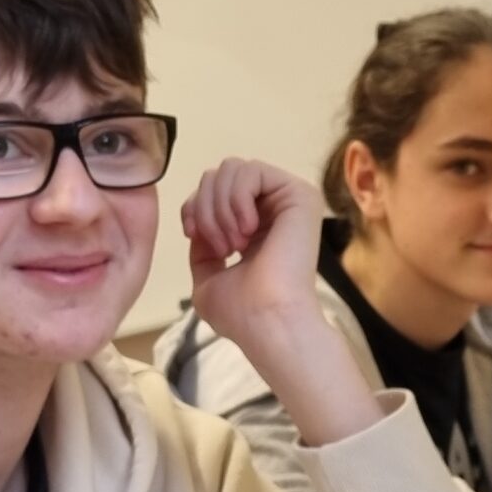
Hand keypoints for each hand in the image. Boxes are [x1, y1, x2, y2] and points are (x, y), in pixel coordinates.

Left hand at [180, 158, 327, 345]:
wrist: (267, 322)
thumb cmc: (241, 312)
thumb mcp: (207, 279)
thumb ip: (202, 249)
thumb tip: (198, 226)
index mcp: (253, 228)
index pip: (213, 193)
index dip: (193, 207)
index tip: (192, 236)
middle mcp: (272, 210)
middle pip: (219, 176)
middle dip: (206, 208)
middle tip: (222, 247)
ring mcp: (286, 200)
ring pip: (232, 169)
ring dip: (220, 207)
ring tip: (234, 243)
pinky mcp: (299, 194)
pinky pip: (251, 171)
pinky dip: (237, 198)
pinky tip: (248, 230)